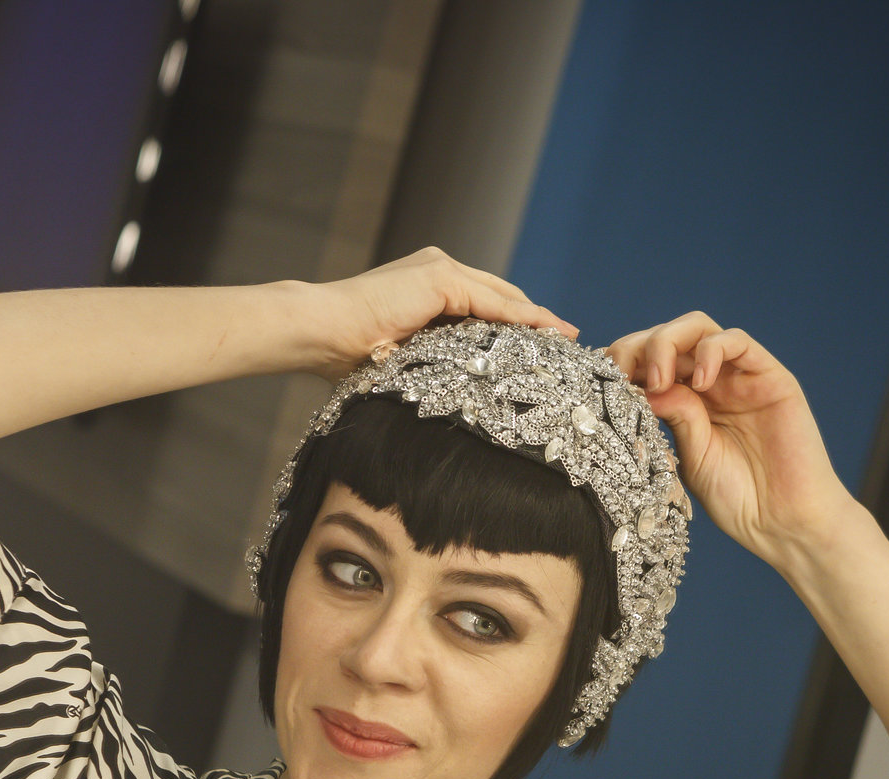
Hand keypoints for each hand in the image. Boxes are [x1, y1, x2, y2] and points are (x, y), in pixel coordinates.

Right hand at [301, 247, 578, 383]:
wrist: (321, 331)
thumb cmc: (346, 354)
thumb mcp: (400, 358)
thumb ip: (430, 361)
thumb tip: (454, 398)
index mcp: (428, 286)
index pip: (484, 305)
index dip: (516, 326)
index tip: (542, 349)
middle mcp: (439, 270)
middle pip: (502, 297)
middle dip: (536, 322)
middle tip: (568, 343)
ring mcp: (441, 269)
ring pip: (503, 298)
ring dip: (537, 320)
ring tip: (567, 340)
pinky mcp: (441, 277)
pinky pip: (494, 302)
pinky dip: (523, 318)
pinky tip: (548, 333)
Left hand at [605, 312, 858, 561]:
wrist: (781, 522)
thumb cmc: (737, 498)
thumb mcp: (689, 457)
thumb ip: (671, 416)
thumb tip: (642, 384)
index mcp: (684, 401)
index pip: (645, 361)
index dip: (620, 363)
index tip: (601, 383)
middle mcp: (710, 382)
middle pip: (666, 337)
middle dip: (636, 348)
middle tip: (625, 378)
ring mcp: (739, 377)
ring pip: (697, 328)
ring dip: (667, 344)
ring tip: (659, 380)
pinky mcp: (770, 376)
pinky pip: (737, 341)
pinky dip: (711, 351)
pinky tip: (699, 382)